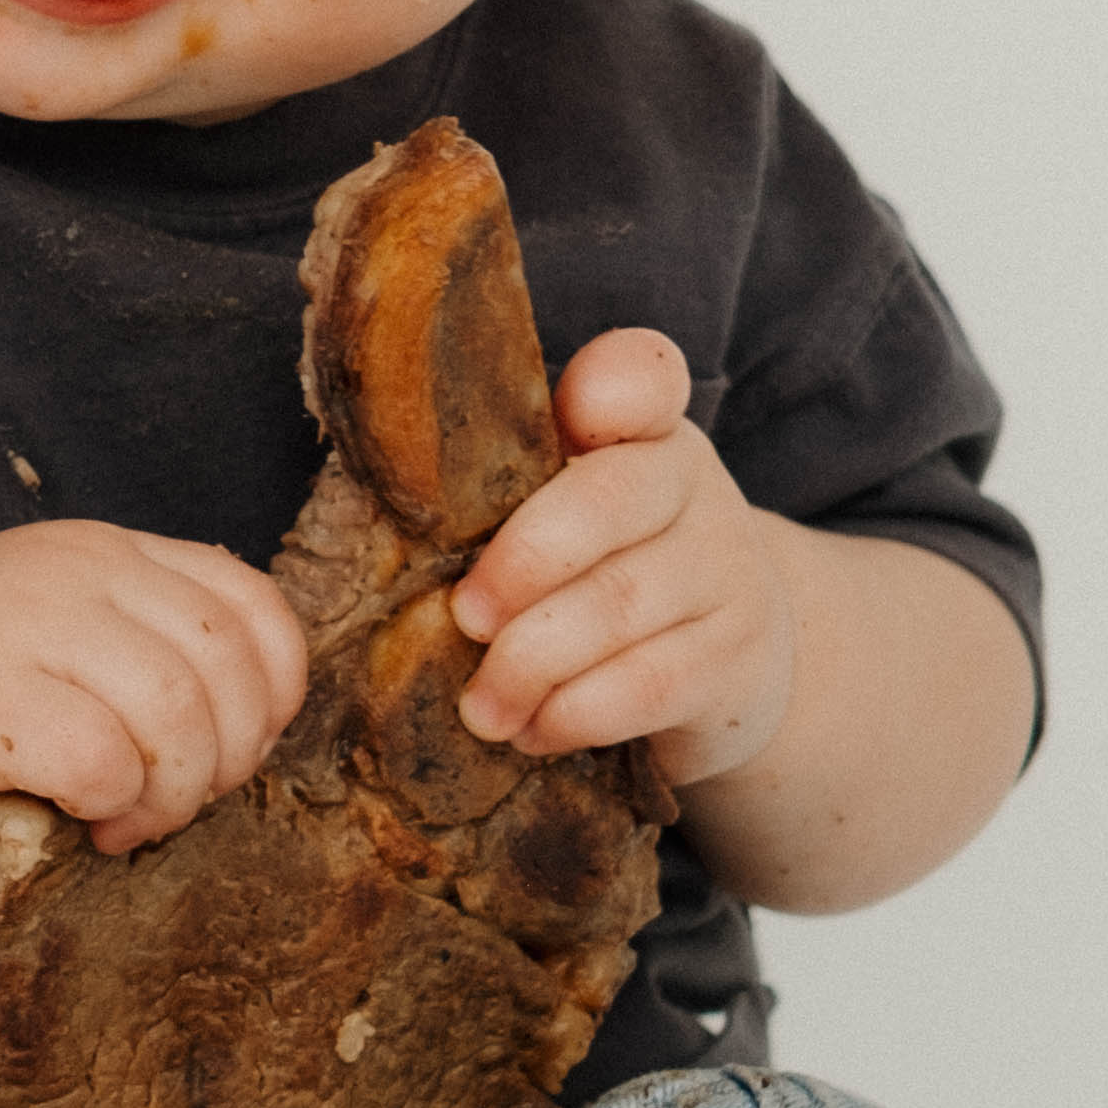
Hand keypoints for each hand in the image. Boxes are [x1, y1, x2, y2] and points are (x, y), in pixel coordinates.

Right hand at [0, 523, 308, 856]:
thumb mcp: (68, 630)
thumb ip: (152, 645)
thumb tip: (254, 732)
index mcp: (111, 552)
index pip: (255, 608)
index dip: (272, 698)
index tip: (231, 754)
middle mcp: (75, 569)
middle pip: (226, 668)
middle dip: (225, 761)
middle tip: (173, 804)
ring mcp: (21, 623)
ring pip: (175, 713)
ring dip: (172, 793)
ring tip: (127, 821)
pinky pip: (98, 759)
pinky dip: (111, 803)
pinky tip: (80, 816)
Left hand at [446, 331, 799, 790]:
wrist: (725, 660)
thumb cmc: (604, 571)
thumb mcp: (565, 515)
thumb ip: (499, 497)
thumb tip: (372, 537)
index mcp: (641, 431)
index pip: (642, 378)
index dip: (612, 386)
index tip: (578, 412)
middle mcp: (695, 487)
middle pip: (606, 503)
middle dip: (520, 564)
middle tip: (462, 618)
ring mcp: (726, 574)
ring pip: (619, 607)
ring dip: (530, 663)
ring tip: (479, 707)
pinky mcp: (735, 663)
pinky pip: (649, 685)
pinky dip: (576, 714)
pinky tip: (534, 729)